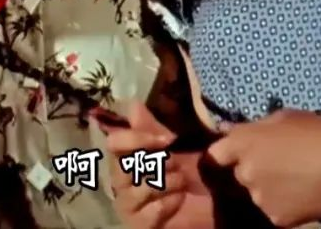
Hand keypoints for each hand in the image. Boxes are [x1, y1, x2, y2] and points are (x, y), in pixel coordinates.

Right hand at [103, 102, 216, 228]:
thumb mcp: (171, 147)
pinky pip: (153, 210)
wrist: (206, 205)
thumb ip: (151, 128)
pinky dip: (171, 203)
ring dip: (170, 182)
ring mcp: (126, 204)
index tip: (166, 140)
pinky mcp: (138, 224)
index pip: (114, 142)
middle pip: (128, 165)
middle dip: (160, 162)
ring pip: (142, 187)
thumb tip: (133, 104)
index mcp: (124, 157)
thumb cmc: (186, 172)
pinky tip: (179, 200)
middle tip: (176, 165)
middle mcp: (119, 180)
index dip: (137, 138)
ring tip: (182, 183)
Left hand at [207, 110, 320, 227]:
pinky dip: (283, 204)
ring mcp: (260, 198)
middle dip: (252, 169)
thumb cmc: (318, 132)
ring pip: (256, 194)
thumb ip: (252, 126)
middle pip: (239, 174)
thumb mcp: (283, 118)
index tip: (236, 154)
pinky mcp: (276, 218)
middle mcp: (245, 172)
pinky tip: (303, 193)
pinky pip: (273, 211)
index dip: (225, 154)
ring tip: (295, 178)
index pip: (215, 154)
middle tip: (278, 164)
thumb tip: (227, 128)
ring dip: (268, 188)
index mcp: (243, 143)